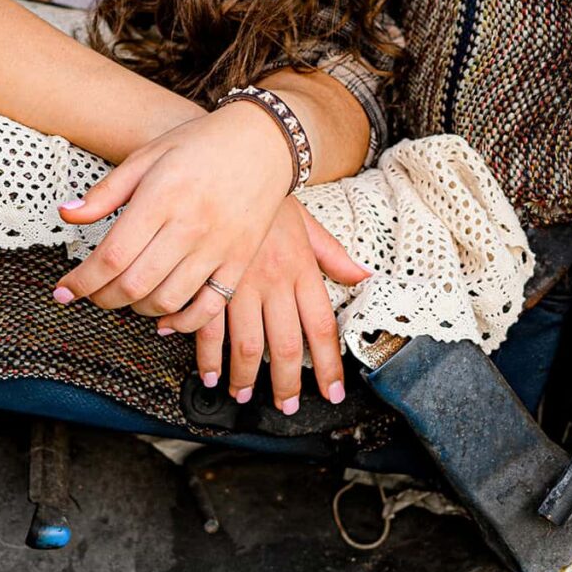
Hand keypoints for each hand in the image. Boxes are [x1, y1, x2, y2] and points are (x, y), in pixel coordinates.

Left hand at [54, 101, 294, 320]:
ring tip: (125, 297)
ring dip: (137, 309)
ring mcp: (218, 247)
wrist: (265, 141)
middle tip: (91, 294)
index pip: (112, 256)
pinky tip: (164, 320)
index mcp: (161, 197)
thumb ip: (106, 191)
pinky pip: (210, 307)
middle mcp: (190, 226)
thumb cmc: (200, 144)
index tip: (62, 291)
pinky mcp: (240, 261)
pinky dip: (182, 322)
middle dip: (102, 298)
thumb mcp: (148, 156)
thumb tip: (66, 214)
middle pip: (134, 284)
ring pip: (168, 300)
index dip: (82, 281)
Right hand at [160, 201, 371, 411]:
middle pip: (285, 345)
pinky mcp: (207, 279)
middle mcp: (274, 281)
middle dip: (286, 384)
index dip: (328, 365)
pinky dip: (206, 353)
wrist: (228, 165)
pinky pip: (207, 325)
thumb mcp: (308, 223)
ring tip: (243, 395)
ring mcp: (240, 282)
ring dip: (244, 376)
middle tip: (287, 407)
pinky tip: (207, 372)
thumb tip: (365, 278)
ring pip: (246, 343)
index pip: (321, 327)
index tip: (332, 393)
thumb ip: (334, 256)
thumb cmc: (268, 198)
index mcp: (301, 269)